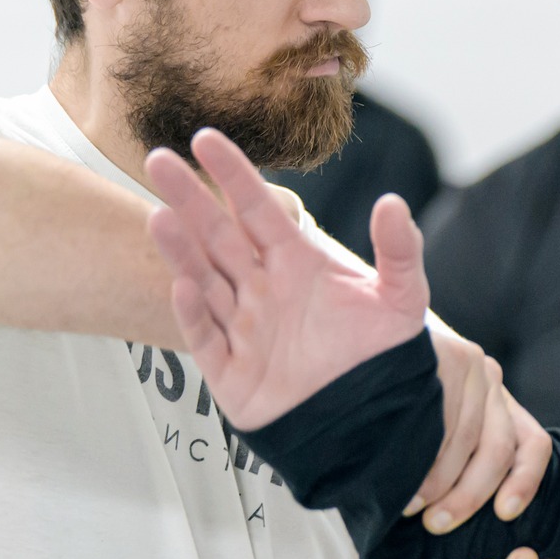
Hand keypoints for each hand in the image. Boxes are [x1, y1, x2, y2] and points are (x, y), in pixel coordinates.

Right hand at [146, 129, 427, 429]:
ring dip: (181, 250)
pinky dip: (193, 313)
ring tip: (159, 215)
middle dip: (190, 198)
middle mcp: (262, 289)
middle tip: (158, 159)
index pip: (259, 210)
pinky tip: (184, 284)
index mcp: (296, 263)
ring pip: (203, 279)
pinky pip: (205, 337)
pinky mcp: (231, 371)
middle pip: (219, 235)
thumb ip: (400, 252)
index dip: (233, 174)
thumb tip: (393, 202)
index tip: (205, 138)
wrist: (372, 420)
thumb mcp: (401, 300)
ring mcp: (242, 327)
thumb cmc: (381, 357)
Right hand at [408, 332, 551, 532]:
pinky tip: (403, 471)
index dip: (525, 482)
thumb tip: (459, 516)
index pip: (532, 444)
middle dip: (470, 495)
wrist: (366, 341)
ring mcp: (471, 365)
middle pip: (500, 448)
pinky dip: (426, 452)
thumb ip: (455, 456)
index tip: (505, 514)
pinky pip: (444, 416)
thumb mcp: (434, 427)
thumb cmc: (397, 403)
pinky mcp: (449, 353)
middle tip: (436, 523)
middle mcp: (491, 381)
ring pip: (469, 437)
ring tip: (411, 505)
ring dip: (440, 481)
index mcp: (499, 402)